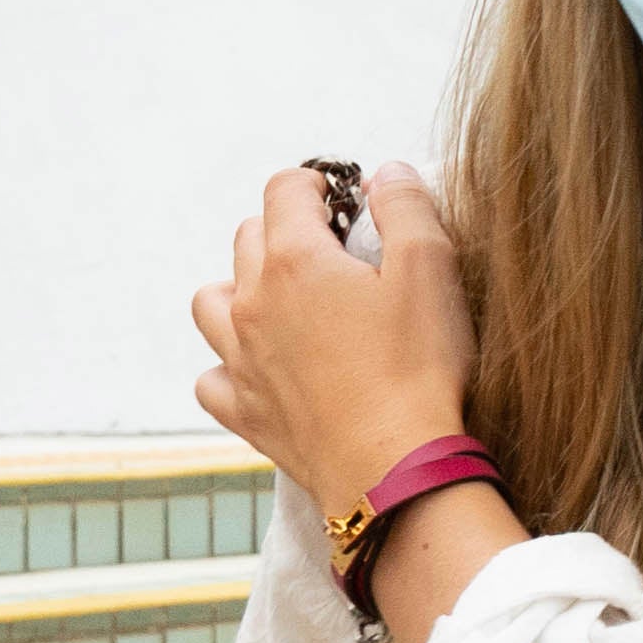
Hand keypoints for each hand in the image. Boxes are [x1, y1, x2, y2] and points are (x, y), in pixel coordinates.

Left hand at [191, 163, 475, 519]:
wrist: (394, 469)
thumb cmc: (417, 368)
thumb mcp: (431, 270)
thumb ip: (406, 207)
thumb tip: (385, 173)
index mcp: (296, 260)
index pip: (284, 189)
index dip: (315, 184)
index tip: (344, 201)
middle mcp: (253, 302)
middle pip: (248, 237)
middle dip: (286, 231)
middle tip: (334, 252)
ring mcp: (240, 359)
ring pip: (211, 301)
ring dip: (241, 289)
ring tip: (283, 302)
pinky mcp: (244, 411)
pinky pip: (211, 377)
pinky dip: (229, 365)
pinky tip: (263, 369)